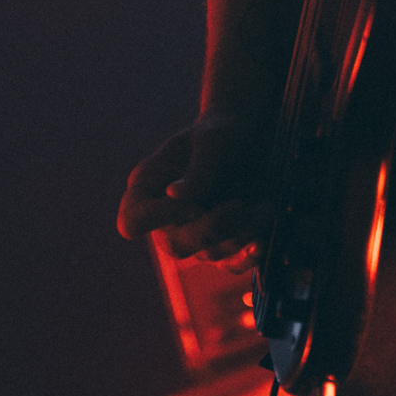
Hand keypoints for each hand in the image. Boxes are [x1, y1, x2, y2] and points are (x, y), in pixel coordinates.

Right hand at [117, 115, 270, 266]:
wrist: (252, 134)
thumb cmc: (222, 131)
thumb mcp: (212, 140)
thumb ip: (198, 169)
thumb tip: (176, 196)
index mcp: (148, 187)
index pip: (132, 220)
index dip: (159, 219)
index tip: (193, 203)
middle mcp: (167, 217)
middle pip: (175, 246)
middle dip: (210, 229)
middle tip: (239, 205)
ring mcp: (196, 232)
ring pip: (209, 253)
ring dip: (239, 234)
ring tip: (263, 208)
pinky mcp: (225, 240)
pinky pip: (231, 263)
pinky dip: (247, 257)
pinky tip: (260, 243)